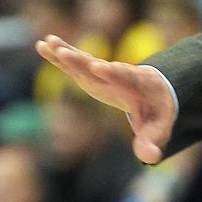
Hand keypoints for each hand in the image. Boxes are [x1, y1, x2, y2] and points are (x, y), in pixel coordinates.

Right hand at [35, 35, 173, 163]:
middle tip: (65, 53)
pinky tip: (43, 44)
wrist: (154, 90)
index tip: (98, 66)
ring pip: (83, 60)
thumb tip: (152, 158)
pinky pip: (73, 63)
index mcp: (136, 85)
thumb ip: (152, 141)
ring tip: (49, 42)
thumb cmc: (156, 111)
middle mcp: (117, 73)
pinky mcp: (90, 73)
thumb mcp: (158, 128)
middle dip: (82, 60)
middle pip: (99, 66)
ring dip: (67, 52)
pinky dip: (60, 54)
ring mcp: (102, 71)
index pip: (124, 77)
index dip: (112, 72)